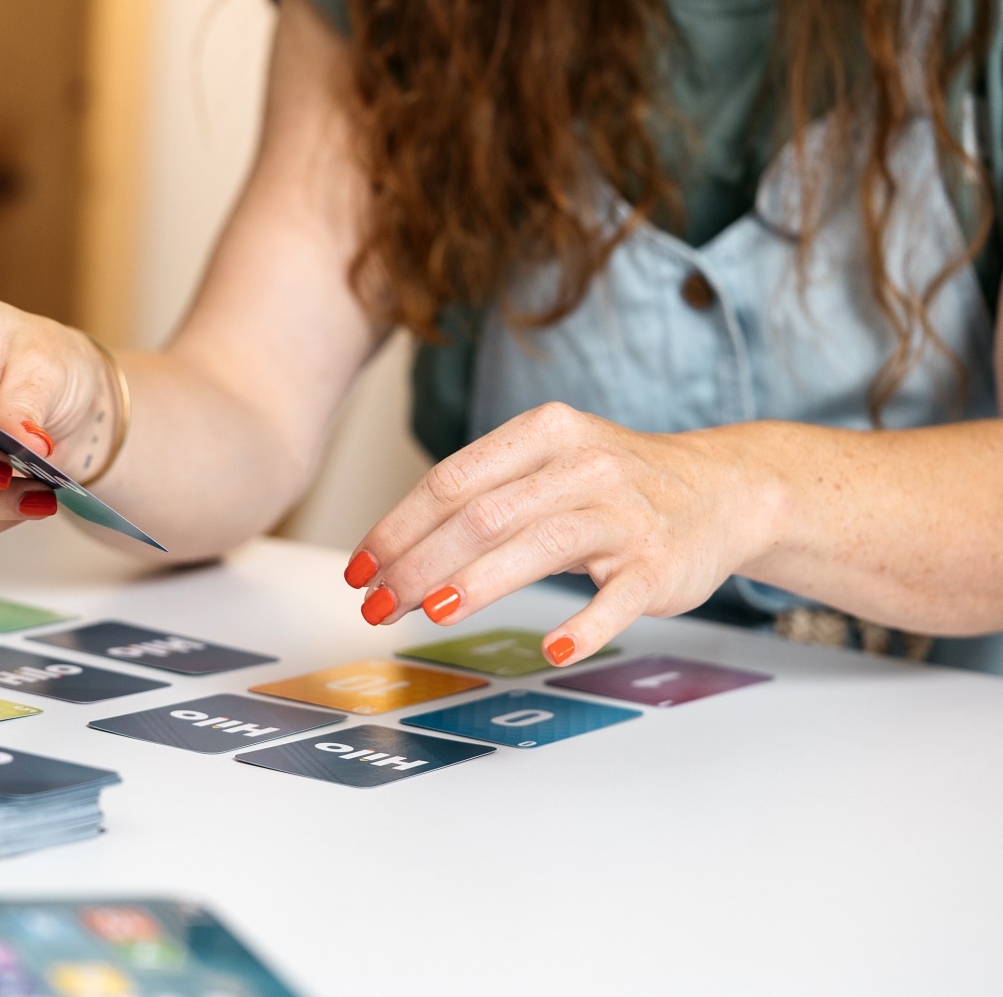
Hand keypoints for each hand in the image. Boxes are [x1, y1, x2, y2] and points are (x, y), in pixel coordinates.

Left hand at [344, 402, 776, 664]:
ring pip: (538, 546)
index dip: (397, 527)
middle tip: (377, 604)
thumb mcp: (548, 464)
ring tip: (432, 611)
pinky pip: (618, 598)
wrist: (725, 490)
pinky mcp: (659, 564)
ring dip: (479, 582)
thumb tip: (394, 550)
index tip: (360, 568)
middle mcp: (582, 466)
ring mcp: (624, 514)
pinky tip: (551, 651)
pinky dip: (585, 627)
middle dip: (418, 563)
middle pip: (482, 515)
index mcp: (543, 434)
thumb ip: (482, 496)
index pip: (451, 482)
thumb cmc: (614, 484)